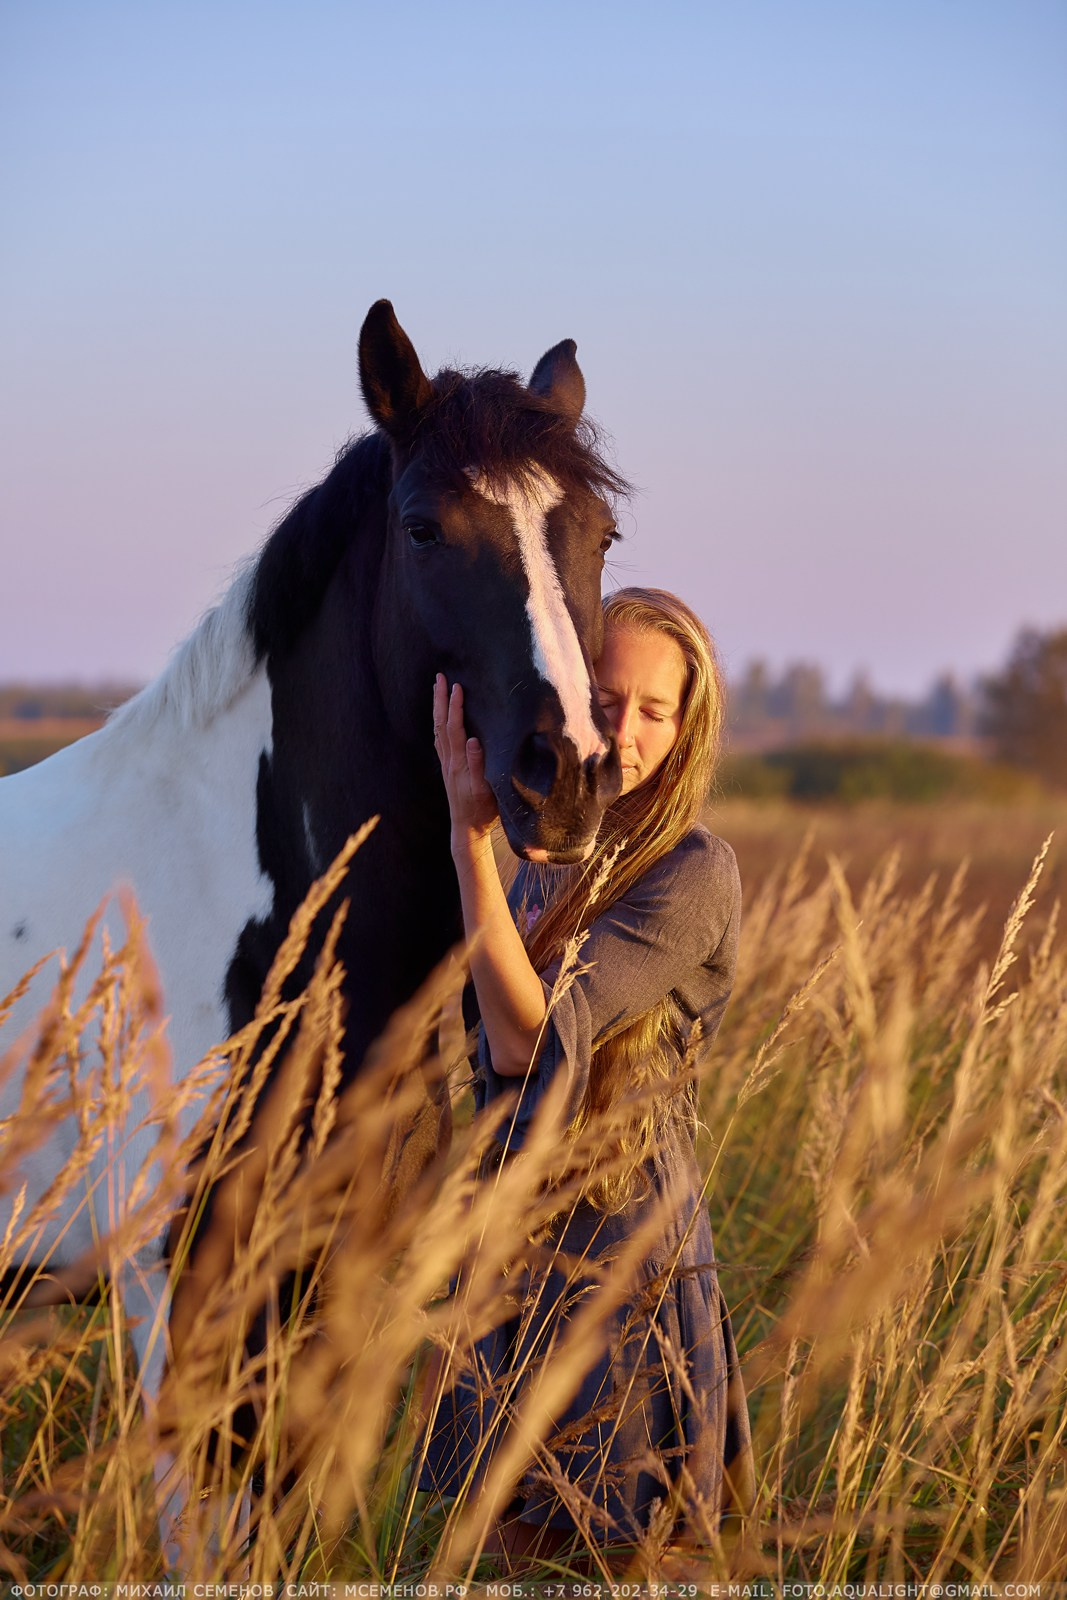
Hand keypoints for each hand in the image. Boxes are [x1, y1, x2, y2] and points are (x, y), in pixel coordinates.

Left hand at [433, 674, 498, 848]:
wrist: (467, 830)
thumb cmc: (481, 811)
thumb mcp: (484, 790)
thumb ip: (478, 765)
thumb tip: (473, 740)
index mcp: (459, 763)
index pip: (455, 728)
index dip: (455, 707)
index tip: (457, 686)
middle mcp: (449, 761)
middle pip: (441, 725)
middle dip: (439, 700)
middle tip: (439, 677)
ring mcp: (447, 765)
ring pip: (438, 730)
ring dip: (437, 708)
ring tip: (438, 690)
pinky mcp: (449, 769)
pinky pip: (440, 740)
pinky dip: (439, 723)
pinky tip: (441, 718)